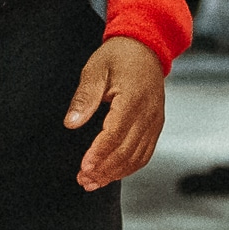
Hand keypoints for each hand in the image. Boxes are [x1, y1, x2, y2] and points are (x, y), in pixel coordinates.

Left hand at [65, 36, 164, 190]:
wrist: (146, 47)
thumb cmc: (118, 55)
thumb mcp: (95, 69)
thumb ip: (84, 97)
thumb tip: (71, 124)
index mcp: (133, 99)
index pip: (115, 135)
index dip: (99, 154)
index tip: (84, 168)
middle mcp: (149, 114)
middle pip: (127, 151)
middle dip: (105, 169)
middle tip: (84, 181)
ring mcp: (155, 121)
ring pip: (138, 156)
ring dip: (116, 172)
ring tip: (94, 182)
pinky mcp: (156, 125)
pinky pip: (146, 152)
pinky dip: (130, 166)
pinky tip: (113, 173)